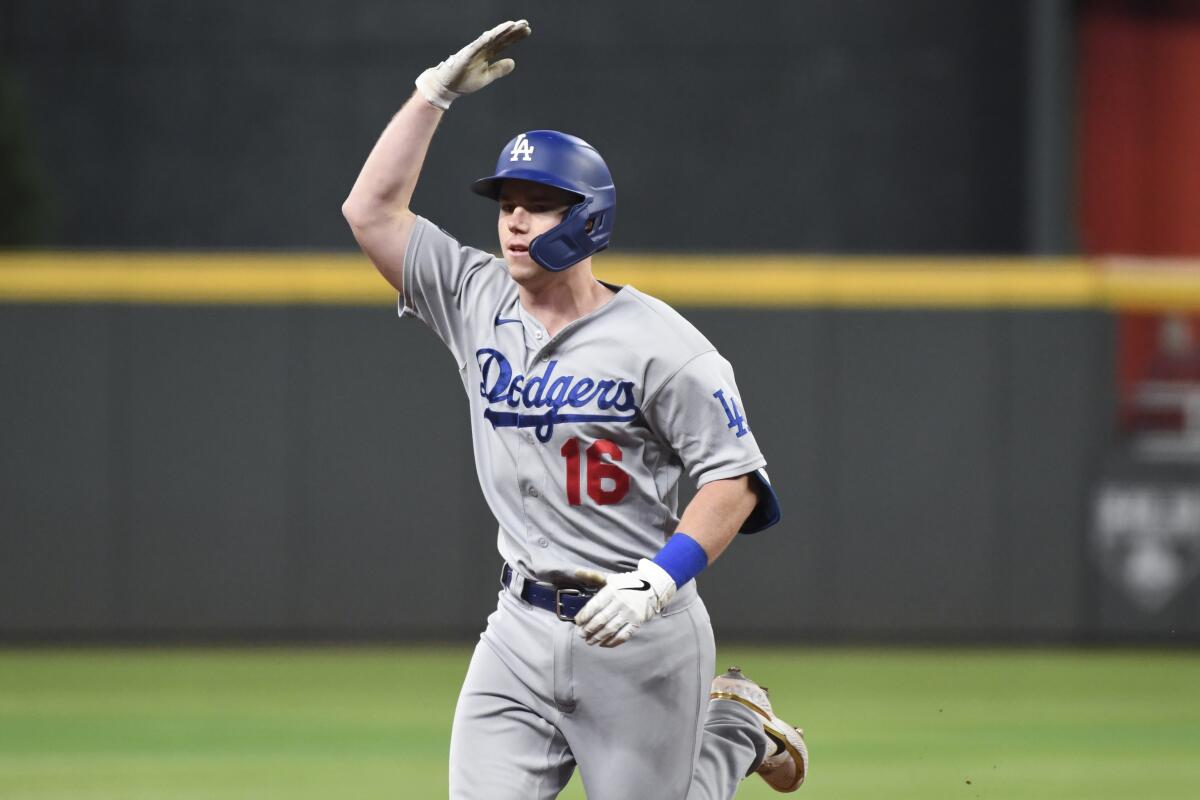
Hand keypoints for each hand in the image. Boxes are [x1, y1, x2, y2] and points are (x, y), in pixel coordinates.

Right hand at [415, 20, 531, 109]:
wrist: (446, 87)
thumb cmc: (464, 81)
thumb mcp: (486, 76)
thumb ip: (499, 69)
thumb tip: (513, 62)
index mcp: (486, 54)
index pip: (503, 43)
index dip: (515, 36)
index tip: (527, 30)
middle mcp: (481, 49)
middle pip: (499, 38)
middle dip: (512, 31)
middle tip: (525, 24)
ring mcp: (474, 50)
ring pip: (490, 38)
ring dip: (501, 31)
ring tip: (513, 25)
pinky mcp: (466, 54)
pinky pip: (478, 45)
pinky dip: (487, 38)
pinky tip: (496, 33)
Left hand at [574, 559, 676, 647]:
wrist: (653, 587)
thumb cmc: (628, 583)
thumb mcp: (611, 578)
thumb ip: (593, 576)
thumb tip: (576, 571)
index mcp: (612, 590)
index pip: (595, 605)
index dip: (584, 615)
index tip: (577, 622)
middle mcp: (621, 602)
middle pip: (601, 619)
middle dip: (589, 629)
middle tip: (581, 634)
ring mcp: (630, 613)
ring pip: (611, 629)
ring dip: (598, 637)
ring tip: (590, 641)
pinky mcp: (637, 622)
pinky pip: (623, 635)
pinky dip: (612, 642)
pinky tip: (604, 644)